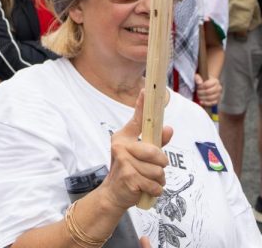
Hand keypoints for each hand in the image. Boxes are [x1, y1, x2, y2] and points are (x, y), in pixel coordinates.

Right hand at [100, 91, 171, 210]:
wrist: (114, 193)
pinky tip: (143, 188)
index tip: (146, 89)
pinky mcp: (129, 176)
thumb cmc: (129, 171)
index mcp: (124, 137)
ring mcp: (124, 160)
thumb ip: (156, 143)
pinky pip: (155, 184)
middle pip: (157, 153)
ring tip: (145, 180)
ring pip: (158, 171)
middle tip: (150, 170)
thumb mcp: (142, 155)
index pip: (136, 119)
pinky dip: (154, 190)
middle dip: (160, 166)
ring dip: (157, 180)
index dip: (142, 104)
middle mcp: (121, 145)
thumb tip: (169, 128)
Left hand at [194, 73, 221, 107]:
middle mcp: (219, 88)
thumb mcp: (199, 76)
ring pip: (211, 98)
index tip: (197, 87)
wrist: (209, 83)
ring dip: (203, 98)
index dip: (201, 87)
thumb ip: (198, 78)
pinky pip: (213, 103)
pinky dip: (206, 103)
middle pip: (208, 92)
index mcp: (215, 81)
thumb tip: (199, 83)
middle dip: (201, 93)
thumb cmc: (203, 79)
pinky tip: (201, 102)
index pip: (207, 85)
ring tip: (198, 96)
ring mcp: (219, 94)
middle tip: (197, 92)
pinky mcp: (217, 100)